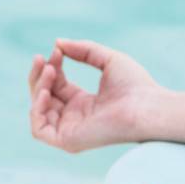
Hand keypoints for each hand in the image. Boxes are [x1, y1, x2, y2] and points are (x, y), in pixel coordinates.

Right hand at [27, 38, 163, 151]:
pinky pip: (39, 130)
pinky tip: (46, 92)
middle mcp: (75, 118)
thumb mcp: (108, 59)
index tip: (56, 50)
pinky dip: (37, 110)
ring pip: (39, 111)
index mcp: (84, 103)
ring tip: (49, 70)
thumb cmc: (135, 85)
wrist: (147, 107)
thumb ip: (84, 50)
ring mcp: (71, 130)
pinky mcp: (69, 141)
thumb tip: (57, 42)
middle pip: (44, 97)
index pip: (56, 85)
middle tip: (41, 58)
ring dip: (38, 88)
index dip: (52, 67)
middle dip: (39, 76)